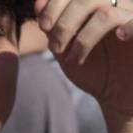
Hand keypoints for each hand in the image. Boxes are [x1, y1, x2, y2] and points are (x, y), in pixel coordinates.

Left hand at [37, 0, 132, 119]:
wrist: (120, 94)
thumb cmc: (94, 70)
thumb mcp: (66, 48)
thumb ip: (53, 25)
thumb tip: (38, 1)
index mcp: (99, 4)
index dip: (55, 2)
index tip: (43, 25)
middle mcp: (119, 5)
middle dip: (64, 22)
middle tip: (55, 47)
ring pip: (105, 12)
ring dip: (82, 38)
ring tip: (74, 59)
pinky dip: (126, 27)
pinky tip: (118, 38)